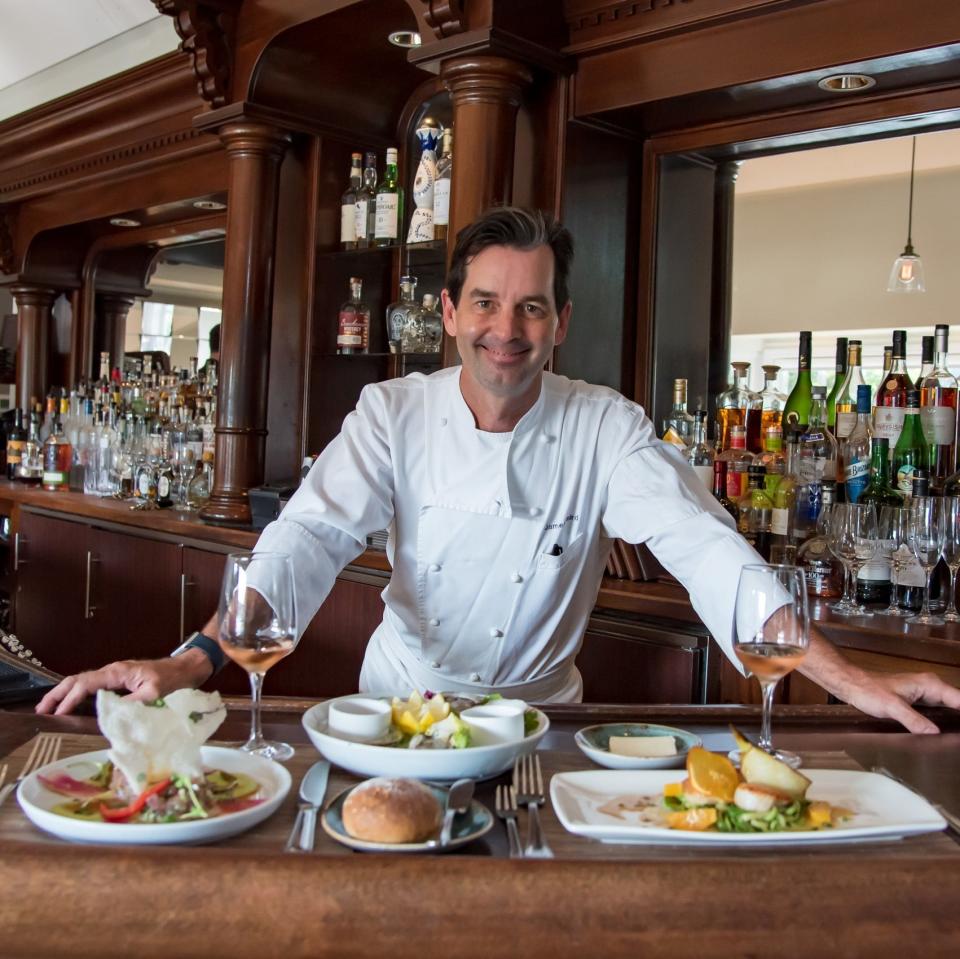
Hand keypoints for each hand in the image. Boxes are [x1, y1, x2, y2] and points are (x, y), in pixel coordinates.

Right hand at [35, 650, 213, 715]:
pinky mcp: (120, 681)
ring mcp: (115, 675)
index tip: (57, 713)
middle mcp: (113, 671)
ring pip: (83, 681)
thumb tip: (110, 716)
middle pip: (77, 679)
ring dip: (65, 693)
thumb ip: (132, 704)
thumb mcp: (154, 694)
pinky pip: (93, 686)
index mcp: (118, 672)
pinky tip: (72, 704)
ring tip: (49, 708)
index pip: (85, 684)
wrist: (186, 669)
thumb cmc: (173, 679)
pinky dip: (78, 694)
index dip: (69, 698)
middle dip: (58, 693)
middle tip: (41, 709)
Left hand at [802, 630, 959, 732]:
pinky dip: (944, 722)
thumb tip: (935, 734)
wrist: (852, 685)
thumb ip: (914, 720)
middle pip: (958, 704)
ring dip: (955, 720)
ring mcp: (925, 695)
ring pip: (949, 708)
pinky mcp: (918, 702)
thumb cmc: (869, 691)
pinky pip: (938, 712)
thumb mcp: (893, 707)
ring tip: (956, 738)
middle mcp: (931, 687)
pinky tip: (946, 735)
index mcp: (930, 684)